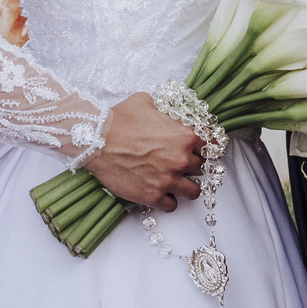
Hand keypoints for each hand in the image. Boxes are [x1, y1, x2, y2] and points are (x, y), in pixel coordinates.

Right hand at [85, 92, 203, 211]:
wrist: (97, 139)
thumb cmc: (119, 119)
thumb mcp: (145, 102)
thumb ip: (162, 109)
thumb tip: (163, 110)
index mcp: (185, 135)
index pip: (209, 145)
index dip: (203, 147)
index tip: (198, 150)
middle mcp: (181, 159)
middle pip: (201, 168)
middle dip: (192, 166)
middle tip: (180, 164)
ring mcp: (168, 180)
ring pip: (193, 192)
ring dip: (186, 187)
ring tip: (176, 183)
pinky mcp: (152, 196)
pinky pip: (172, 206)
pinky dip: (168, 201)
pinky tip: (161, 193)